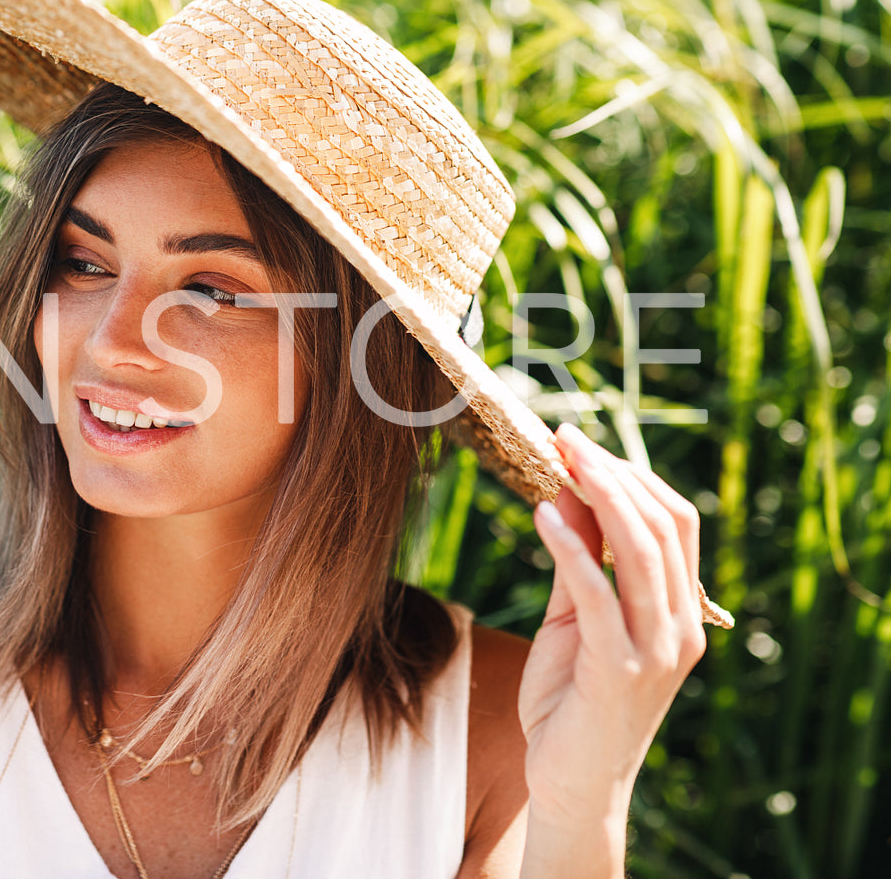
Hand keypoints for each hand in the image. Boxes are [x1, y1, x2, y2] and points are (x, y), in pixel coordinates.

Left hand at [518, 423, 707, 845]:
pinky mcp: (618, 670)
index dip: (632, 476)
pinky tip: (544, 517)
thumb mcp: (573, 619)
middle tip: (566, 438)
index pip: (674, 523)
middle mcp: (679, 627)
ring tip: (560, 459)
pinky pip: (600, 597)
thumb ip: (576, 561)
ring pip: (642, 553)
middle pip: (663, 527)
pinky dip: (574, 551)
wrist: (569, 784)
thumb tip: (564, 491)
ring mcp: (655, 650)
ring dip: (600, 497)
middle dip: (615, 474)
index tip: (582, 444)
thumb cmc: (570, 701)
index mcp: (677, 611)